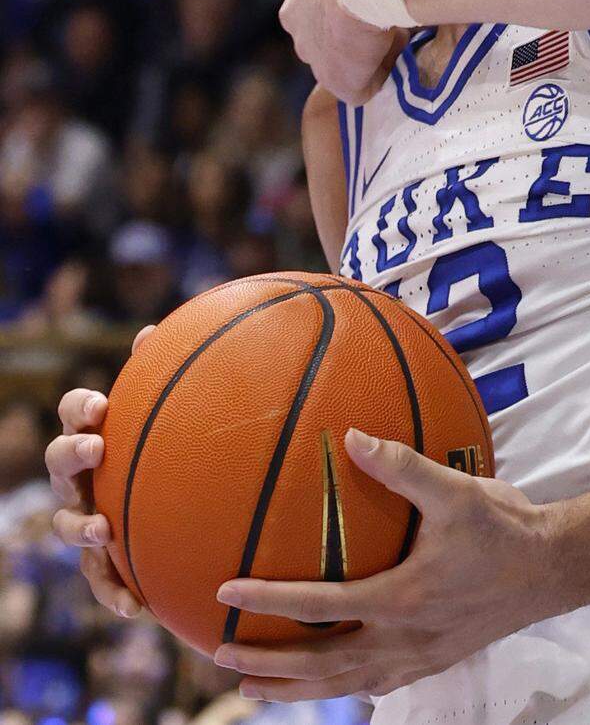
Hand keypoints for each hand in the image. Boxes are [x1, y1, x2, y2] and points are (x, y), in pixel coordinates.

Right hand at [45, 325, 154, 617]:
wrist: (180, 507)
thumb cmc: (169, 445)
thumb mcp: (169, 412)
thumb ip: (160, 377)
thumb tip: (151, 332)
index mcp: (97, 433)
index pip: (74, 412)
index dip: (80, 408)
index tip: (101, 408)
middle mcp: (82, 476)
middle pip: (59, 460)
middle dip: (72, 452)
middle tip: (96, 447)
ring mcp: (86, 517)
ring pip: (65, 523)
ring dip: (80, 526)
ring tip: (102, 529)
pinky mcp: (103, 560)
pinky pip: (99, 580)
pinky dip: (112, 593)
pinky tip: (136, 607)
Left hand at [213, 431, 562, 700]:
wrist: (554, 569)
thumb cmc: (504, 528)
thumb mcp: (453, 490)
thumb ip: (401, 467)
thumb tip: (352, 437)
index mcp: (399, 600)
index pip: (318, 607)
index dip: (268, 600)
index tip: (226, 591)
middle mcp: (403, 640)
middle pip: (320, 666)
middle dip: (267, 665)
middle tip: (221, 654)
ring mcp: (419, 658)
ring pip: (344, 685)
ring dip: (296, 688)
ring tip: (255, 689)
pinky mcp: (436, 661)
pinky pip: (378, 686)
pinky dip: (344, 688)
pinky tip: (333, 682)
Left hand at [280, 0, 403, 99]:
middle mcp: (296, 15)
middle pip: (314, 27)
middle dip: (337, 25)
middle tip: (371, 16)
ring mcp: (313, 51)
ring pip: (333, 58)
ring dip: (355, 52)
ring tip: (388, 41)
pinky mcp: (337, 79)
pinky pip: (356, 88)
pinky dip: (372, 80)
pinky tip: (393, 66)